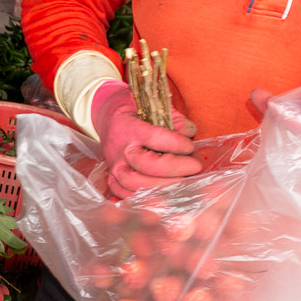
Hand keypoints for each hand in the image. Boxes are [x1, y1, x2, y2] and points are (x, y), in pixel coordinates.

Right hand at [92, 81, 200, 198]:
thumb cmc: (133, 109)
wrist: (106, 116)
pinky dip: (141, 196)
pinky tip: (161, 193)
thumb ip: (174, 119)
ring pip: (133, 183)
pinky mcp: (112, 177)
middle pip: (146, 164)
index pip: (155, 138)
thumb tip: (190, 133)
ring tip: (182, 183)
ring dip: (160, 186)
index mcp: (130, 127)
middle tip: (195, 167)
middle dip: (174, 168)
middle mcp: (120, 149)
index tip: (191, 146)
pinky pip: (122, 193)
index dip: (176, 144)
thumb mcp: (152, 104)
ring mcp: (114, 165)